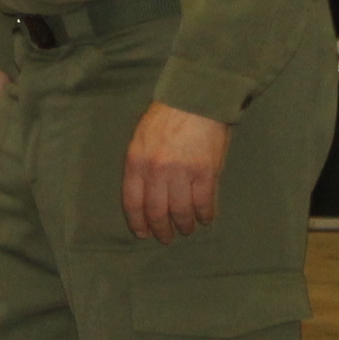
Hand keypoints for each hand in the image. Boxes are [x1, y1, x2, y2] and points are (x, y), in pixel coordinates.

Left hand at [122, 100, 230, 242]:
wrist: (194, 100)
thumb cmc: (164, 117)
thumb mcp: (140, 139)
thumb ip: (140, 165)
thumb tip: (144, 192)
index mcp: (136, 162)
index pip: (132, 202)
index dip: (138, 222)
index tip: (143, 234)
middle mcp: (156, 171)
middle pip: (156, 212)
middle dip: (161, 230)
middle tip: (166, 238)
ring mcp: (182, 174)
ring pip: (181, 212)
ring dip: (184, 226)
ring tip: (186, 230)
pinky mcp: (206, 174)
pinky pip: (204, 204)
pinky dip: (205, 216)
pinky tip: (205, 219)